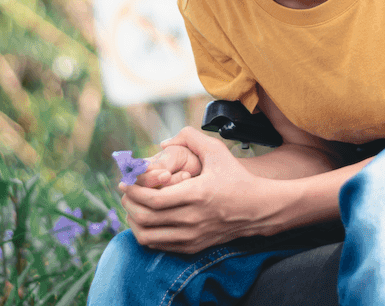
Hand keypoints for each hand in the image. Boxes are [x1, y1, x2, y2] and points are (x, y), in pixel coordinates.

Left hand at [120, 127, 277, 253]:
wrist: (258, 208)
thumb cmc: (237, 177)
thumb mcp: (217, 151)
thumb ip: (190, 138)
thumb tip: (162, 143)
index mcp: (196, 194)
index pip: (154, 198)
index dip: (134, 190)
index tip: (126, 181)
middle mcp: (192, 219)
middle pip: (146, 217)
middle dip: (129, 204)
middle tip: (126, 192)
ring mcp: (192, 236)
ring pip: (148, 236)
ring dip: (134, 221)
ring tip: (133, 207)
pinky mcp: (192, 246)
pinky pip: (158, 245)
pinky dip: (146, 233)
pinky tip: (147, 219)